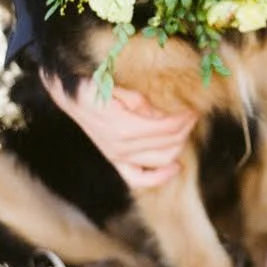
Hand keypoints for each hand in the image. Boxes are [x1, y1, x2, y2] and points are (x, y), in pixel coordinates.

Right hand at [41, 72, 197, 188]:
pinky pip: (140, 179)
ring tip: (184, 130)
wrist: (73, 98)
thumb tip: (165, 115)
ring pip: (162, 159)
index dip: (184, 118)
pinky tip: (175, 167)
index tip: (193, 108)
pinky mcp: (116, 161)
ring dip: (179, 145)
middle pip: (169, 143)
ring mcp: (118, 157)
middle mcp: (122, 147)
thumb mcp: (121, 89)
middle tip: (191, 114)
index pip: (167, 127)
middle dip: (185, 128)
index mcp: (124, 127)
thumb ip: (144, 103)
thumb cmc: (97, 87)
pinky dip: (160, 177)